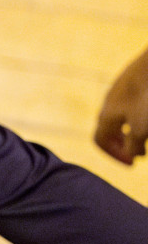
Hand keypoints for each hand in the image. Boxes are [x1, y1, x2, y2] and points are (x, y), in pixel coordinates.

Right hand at [95, 44, 147, 164]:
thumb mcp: (142, 128)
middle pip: (108, 128)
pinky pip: (130, 103)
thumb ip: (133, 145)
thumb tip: (131, 154)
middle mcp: (108, 103)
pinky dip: (138, 115)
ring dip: (131, 129)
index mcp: (106, 116)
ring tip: (147, 134)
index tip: (133, 163)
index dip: (114, 154)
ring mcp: (120, 90)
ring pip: (120, 115)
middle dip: (123, 143)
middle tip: (141, 152)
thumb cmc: (147, 98)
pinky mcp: (133, 80)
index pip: (100, 141)